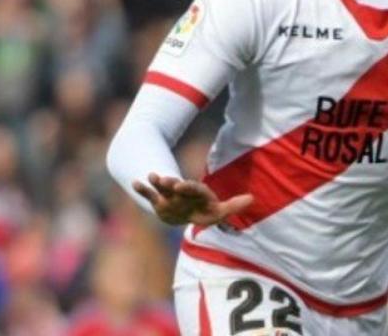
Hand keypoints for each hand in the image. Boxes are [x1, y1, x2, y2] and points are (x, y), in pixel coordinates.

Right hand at [133, 173, 252, 226]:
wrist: (182, 210)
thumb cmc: (202, 210)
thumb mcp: (217, 210)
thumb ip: (232, 205)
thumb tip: (252, 198)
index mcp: (196, 193)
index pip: (194, 189)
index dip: (189, 187)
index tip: (181, 184)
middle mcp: (181, 192)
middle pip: (177, 186)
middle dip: (172, 183)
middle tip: (166, 179)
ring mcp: (168, 195)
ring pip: (163, 187)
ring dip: (157, 182)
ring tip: (151, 176)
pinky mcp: (158, 200)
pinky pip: (149, 194)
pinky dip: (142, 189)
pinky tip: (134, 182)